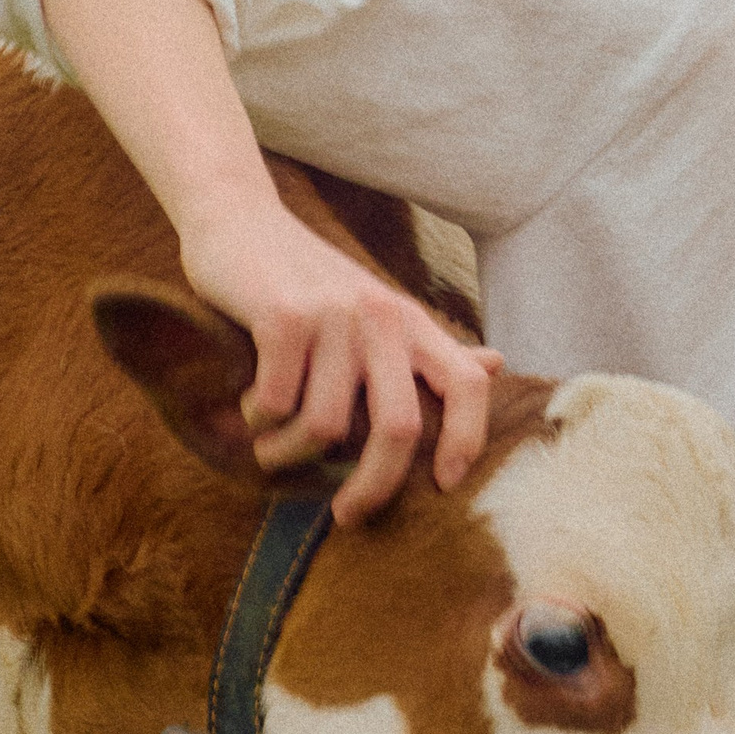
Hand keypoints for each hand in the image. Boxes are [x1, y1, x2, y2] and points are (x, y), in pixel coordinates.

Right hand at [178, 191, 501, 523]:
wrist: (238, 218)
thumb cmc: (308, 279)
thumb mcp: (378, 309)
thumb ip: (432, 346)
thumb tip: (496, 366)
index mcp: (411, 322)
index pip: (466, 385)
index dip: (466, 439)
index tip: (444, 485)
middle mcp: (382, 317)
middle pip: (399, 428)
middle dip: (373, 487)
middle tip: (346, 515)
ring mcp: (333, 315)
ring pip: (326, 426)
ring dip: (290, 452)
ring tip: (271, 446)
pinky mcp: (282, 315)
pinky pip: (277, 402)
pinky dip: (260, 419)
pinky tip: (251, 406)